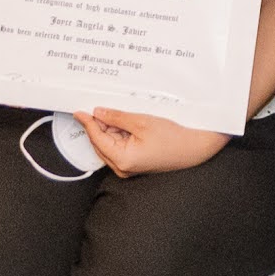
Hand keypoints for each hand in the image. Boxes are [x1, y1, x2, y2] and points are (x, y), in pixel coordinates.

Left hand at [78, 108, 228, 176]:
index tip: (80, 112)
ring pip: (109, 144)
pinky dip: (119, 135)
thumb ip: (116, 117)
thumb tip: (99, 113)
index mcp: (122, 159)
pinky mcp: (134, 163)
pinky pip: (119, 147)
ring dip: (111, 129)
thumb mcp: (142, 121)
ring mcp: (128, 167)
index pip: (96, 138)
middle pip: (100, 143)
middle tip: (102, 108)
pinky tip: (127, 124)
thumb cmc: (174, 139)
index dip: (87, 122)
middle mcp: (123, 168)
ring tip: (124, 116)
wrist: (194, 148)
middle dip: (100, 125)